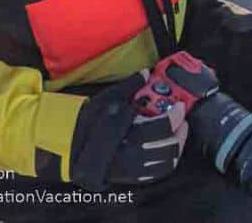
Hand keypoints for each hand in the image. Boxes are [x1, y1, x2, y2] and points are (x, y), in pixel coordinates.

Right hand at [70, 71, 188, 191]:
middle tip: (182, 119)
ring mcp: (130, 168)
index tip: (180, 106)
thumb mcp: (108, 98)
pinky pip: (155, 174)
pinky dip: (167, 162)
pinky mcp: (129, 177)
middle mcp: (129, 154)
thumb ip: (129, 86)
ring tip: (178, 133)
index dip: (175, 115)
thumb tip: (146, 73)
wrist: (69, 145)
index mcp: (126, 132)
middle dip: (180, 131)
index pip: (161, 126)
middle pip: (168, 146)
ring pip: (165, 163)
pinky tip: (168, 149)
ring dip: (176, 146)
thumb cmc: (88, 120)